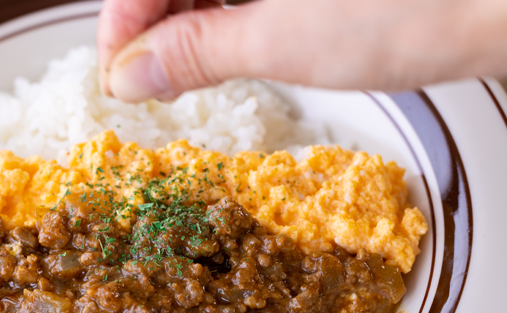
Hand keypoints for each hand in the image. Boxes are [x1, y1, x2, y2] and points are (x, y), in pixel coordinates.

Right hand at [98, 0, 506, 101]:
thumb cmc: (412, 6)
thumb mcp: (281, 38)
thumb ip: (194, 52)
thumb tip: (133, 73)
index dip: (121, 29)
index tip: (119, 78)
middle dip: (154, 29)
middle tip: (150, 85)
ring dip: (189, 25)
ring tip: (188, 74)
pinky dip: (228, 15)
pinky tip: (230, 44)